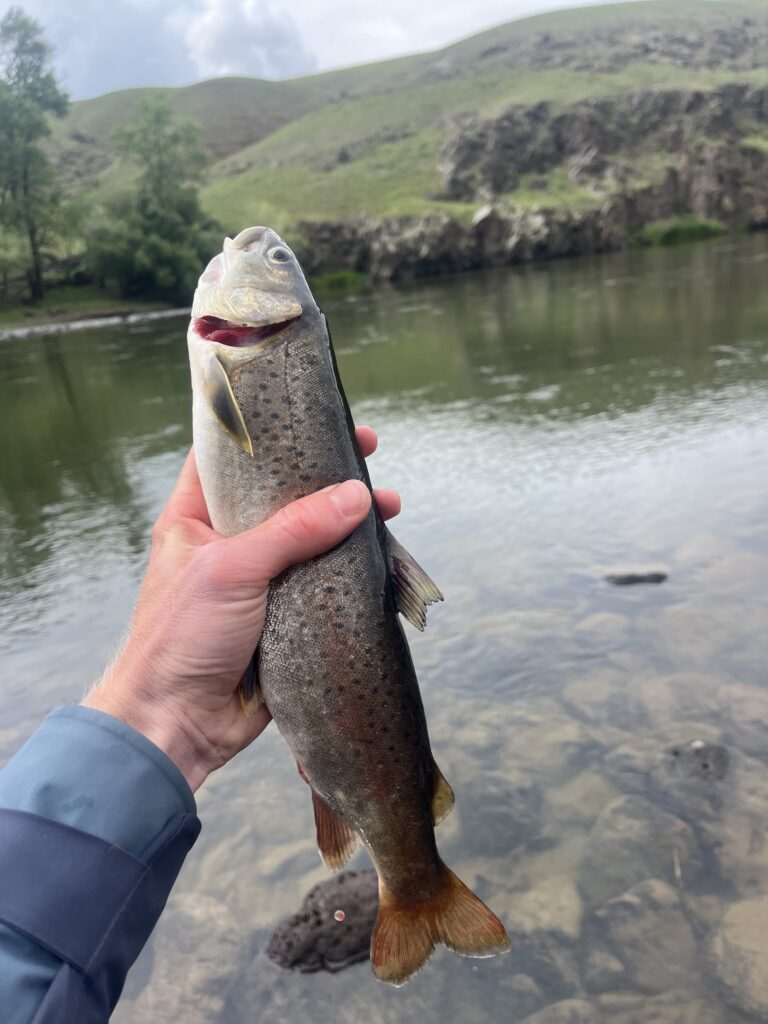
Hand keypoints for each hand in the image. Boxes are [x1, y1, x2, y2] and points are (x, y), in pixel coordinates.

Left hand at [84, 426, 399, 791]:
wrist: (176, 723)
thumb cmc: (181, 637)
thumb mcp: (233, 568)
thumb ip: (294, 529)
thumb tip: (355, 496)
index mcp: (196, 518)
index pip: (230, 457)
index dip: (271, 432)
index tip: (315, 418)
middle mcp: (228, 544)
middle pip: (283, 496)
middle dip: (326, 477)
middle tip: (367, 454)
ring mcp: (259, 581)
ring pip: (311, 540)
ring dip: (348, 525)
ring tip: (390, 508)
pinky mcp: (285, 617)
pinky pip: (324, 584)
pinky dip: (352, 571)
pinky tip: (382, 557)